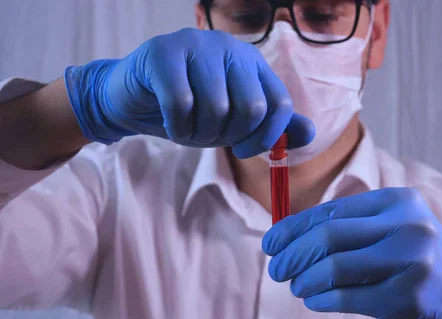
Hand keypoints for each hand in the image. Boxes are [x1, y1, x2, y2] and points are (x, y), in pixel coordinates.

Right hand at [64, 28, 314, 157]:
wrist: (131, 97)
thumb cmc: (188, 109)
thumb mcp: (233, 120)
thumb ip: (271, 125)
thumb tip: (310, 133)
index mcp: (251, 63)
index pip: (279, 104)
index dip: (267, 138)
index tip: (245, 151)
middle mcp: (229, 47)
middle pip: (252, 108)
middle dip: (229, 137)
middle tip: (208, 137)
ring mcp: (196, 45)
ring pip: (217, 107)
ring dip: (200, 135)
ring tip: (188, 130)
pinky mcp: (163, 52)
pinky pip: (181, 104)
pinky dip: (177, 128)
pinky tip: (170, 125)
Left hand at [263, 188, 441, 318]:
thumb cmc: (419, 265)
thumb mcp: (394, 232)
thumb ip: (350, 228)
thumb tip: (287, 236)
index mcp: (399, 201)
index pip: (332, 210)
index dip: (294, 227)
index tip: (271, 243)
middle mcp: (408, 225)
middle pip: (329, 236)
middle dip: (292, 254)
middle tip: (276, 269)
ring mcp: (412, 261)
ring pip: (334, 267)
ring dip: (304, 279)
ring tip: (295, 286)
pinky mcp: (408, 296)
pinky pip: (347, 296)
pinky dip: (321, 299)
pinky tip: (313, 300)